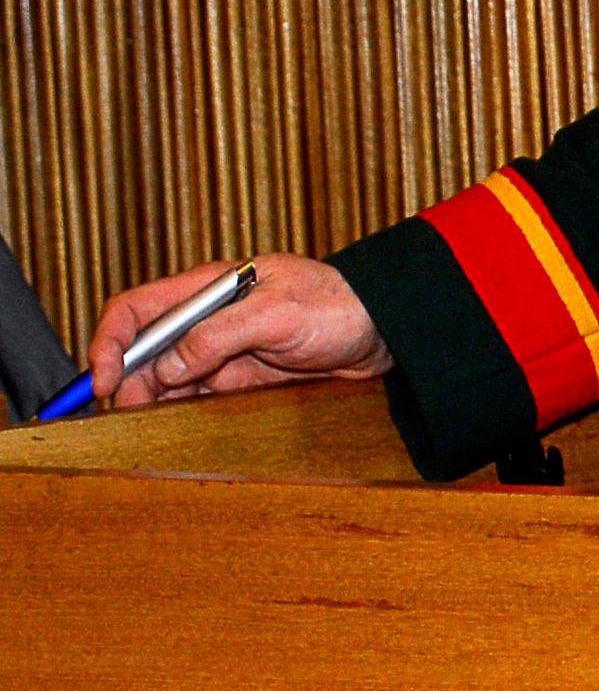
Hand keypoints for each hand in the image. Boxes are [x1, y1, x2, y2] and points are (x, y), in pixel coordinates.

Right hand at [87, 254, 391, 407]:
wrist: (384, 331)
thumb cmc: (339, 305)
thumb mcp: (278, 314)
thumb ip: (220, 336)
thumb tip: (168, 367)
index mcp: (209, 287)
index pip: (137, 309)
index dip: (109, 342)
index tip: (102, 380)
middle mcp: (207, 316)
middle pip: (143, 348)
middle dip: (125, 380)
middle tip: (127, 413)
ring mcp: (221, 348)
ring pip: (163, 376)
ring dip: (149, 399)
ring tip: (147, 422)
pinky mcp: (237, 374)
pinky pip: (192, 393)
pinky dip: (175, 408)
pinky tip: (173, 423)